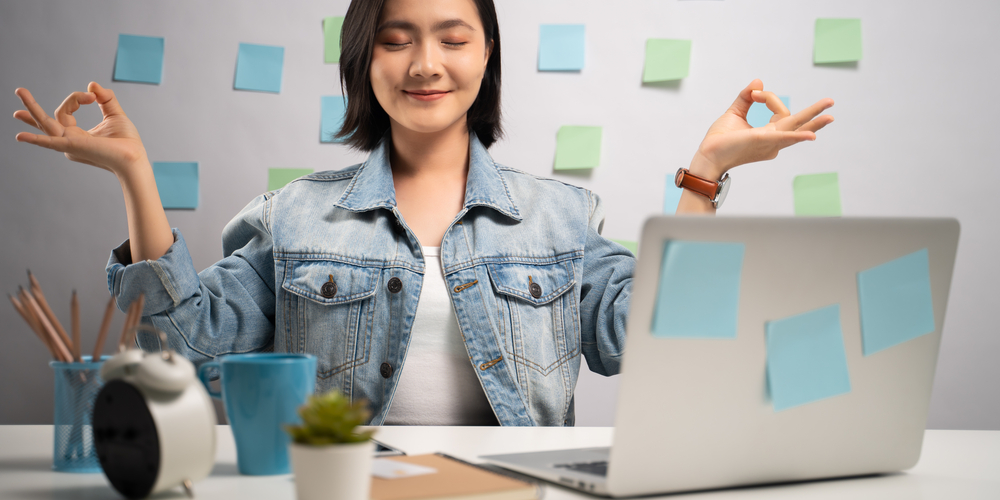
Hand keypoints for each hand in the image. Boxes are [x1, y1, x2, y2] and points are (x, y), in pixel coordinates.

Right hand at [13, 82, 147, 174]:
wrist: (134, 157)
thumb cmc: (127, 141)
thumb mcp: (115, 114)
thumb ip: (105, 98)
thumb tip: (92, 85)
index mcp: (76, 135)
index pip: (65, 111)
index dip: (76, 98)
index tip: (91, 96)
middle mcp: (69, 141)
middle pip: (46, 120)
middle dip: (31, 107)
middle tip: (19, 90)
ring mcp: (68, 145)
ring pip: (45, 124)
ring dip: (32, 108)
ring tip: (20, 91)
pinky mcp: (73, 148)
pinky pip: (50, 142)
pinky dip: (36, 139)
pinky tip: (20, 137)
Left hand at [692, 79, 833, 178]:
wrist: (708, 155)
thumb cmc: (720, 140)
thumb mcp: (735, 113)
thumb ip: (746, 98)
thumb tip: (758, 83)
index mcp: (770, 134)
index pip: (781, 110)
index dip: (769, 97)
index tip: (754, 94)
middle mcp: (774, 140)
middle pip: (798, 124)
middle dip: (814, 113)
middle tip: (831, 102)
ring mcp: (770, 142)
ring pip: (795, 129)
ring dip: (813, 121)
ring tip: (830, 115)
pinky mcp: (761, 141)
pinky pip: (783, 138)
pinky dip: (797, 137)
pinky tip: (811, 136)